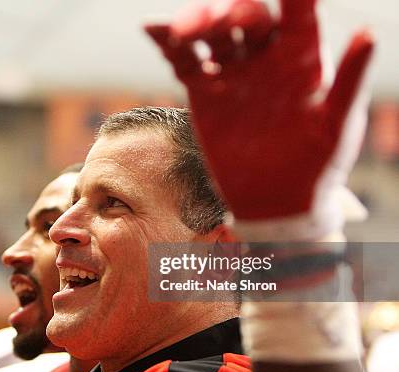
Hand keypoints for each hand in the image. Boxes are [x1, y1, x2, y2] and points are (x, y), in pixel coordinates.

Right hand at [146, 0, 373, 238]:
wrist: (274, 200)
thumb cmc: (316, 164)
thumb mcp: (337, 124)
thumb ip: (351, 79)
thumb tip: (369, 33)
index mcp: (303, 57)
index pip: (297, 12)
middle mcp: (265, 57)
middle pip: (246, 17)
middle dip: (231, 12)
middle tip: (219, 19)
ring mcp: (233, 73)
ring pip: (213, 35)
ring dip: (197, 24)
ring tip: (183, 30)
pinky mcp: (204, 92)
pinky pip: (185, 62)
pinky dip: (168, 45)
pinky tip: (154, 29)